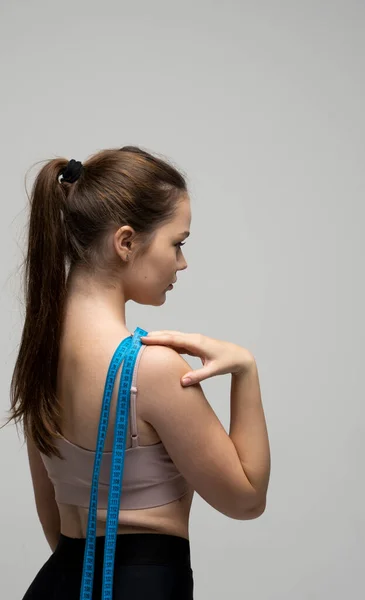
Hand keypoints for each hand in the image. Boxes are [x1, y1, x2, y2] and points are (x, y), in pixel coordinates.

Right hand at [140, 330, 254, 385]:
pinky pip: (178, 342)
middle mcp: (194, 338)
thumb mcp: (213, 370)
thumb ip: (198, 376)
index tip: (144, 339)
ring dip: (159, 337)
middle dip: (154, 336)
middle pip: (171, 335)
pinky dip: (167, 342)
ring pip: (173, 337)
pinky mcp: (194, 345)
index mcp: (197, 342)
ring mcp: (194, 340)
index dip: (158, 339)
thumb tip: (182, 382)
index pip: (174, 339)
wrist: (238, 356)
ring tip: (144, 340)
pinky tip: (159, 345)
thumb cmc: (227, 362)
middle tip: (137, 338)